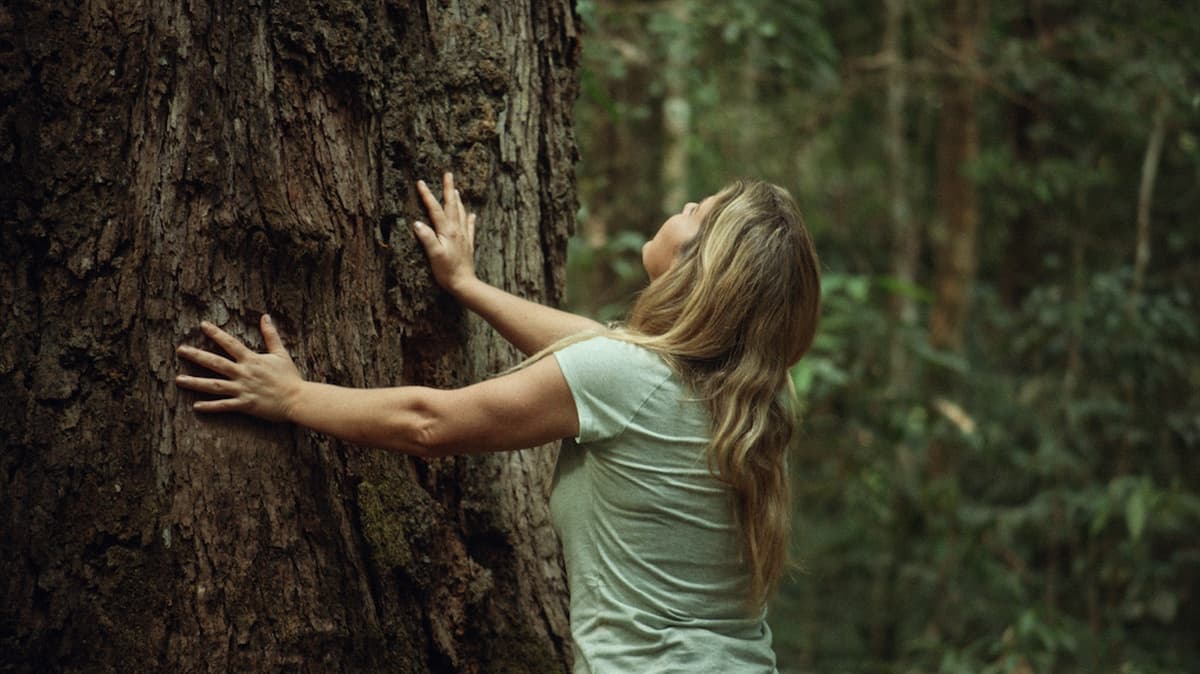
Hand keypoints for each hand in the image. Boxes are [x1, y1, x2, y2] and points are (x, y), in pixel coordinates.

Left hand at [175, 315, 302, 422]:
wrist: (297, 399)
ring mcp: (243, 389)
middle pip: (215, 362)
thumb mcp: (281, 353)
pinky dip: (210, 406)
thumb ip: (271, 335)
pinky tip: (196, 406)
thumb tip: (265, 317)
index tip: (202, 325)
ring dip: (195, 382)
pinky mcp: (245, 404)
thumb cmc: (290, 377)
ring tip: (179, 380)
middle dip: (196, 355)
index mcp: (252, 360)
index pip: (230, 343)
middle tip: (180, 350)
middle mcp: (244, 373)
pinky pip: (224, 406)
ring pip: (214, 385)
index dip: (216, 333)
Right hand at [413, 172, 477, 293]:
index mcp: (447, 231)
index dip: (427, 196)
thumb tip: (417, 223)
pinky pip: (469, 227)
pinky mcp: (467, 245)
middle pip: (452, 205)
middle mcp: (457, 231)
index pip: (435, 209)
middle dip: (448, 189)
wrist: (464, 284)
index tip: (421, 182)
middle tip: (448, 174)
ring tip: (456, 190)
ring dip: (457, 200)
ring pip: (461, 213)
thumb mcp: (434, 255)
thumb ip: (427, 238)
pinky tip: (471, 214)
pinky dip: (469, 218)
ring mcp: (464, 237)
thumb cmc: (447, 271)